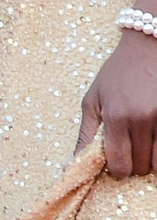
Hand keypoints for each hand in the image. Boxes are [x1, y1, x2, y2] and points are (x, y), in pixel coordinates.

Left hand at [79, 30, 156, 175]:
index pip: (118, 163)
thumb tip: (71, 164)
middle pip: (139, 166)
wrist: (147, 49)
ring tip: (143, 146)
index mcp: (115, 116)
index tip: (116, 164)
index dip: (117, 170)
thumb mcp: (93, 99)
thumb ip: (85, 133)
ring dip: (150, 161)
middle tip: (130, 152)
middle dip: (134, 165)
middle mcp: (140, 120)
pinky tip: (154, 140)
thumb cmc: (117, 74)